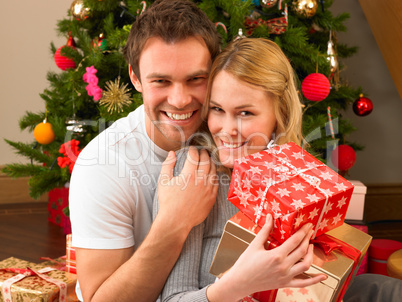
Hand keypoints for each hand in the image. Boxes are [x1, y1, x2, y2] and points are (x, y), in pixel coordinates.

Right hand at [157, 147, 218, 231]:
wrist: (176, 221)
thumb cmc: (168, 201)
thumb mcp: (163, 181)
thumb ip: (167, 165)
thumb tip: (172, 153)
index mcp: (188, 175)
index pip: (194, 156)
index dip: (193, 150)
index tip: (191, 149)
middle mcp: (200, 180)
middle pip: (206, 161)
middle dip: (204, 154)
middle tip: (202, 151)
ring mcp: (208, 189)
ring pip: (214, 170)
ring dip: (211, 163)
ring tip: (208, 160)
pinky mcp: (212, 197)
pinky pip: (217, 183)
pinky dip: (215, 175)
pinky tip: (212, 173)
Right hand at [208, 215, 326, 300]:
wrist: (240, 282)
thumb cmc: (245, 264)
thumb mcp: (255, 244)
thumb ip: (265, 230)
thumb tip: (270, 217)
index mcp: (276, 256)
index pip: (294, 241)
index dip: (303, 232)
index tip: (307, 225)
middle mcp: (283, 267)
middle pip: (302, 251)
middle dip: (308, 239)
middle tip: (310, 231)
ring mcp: (286, 276)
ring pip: (306, 265)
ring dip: (311, 254)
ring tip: (310, 246)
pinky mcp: (285, 284)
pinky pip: (304, 283)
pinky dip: (315, 280)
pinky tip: (322, 276)